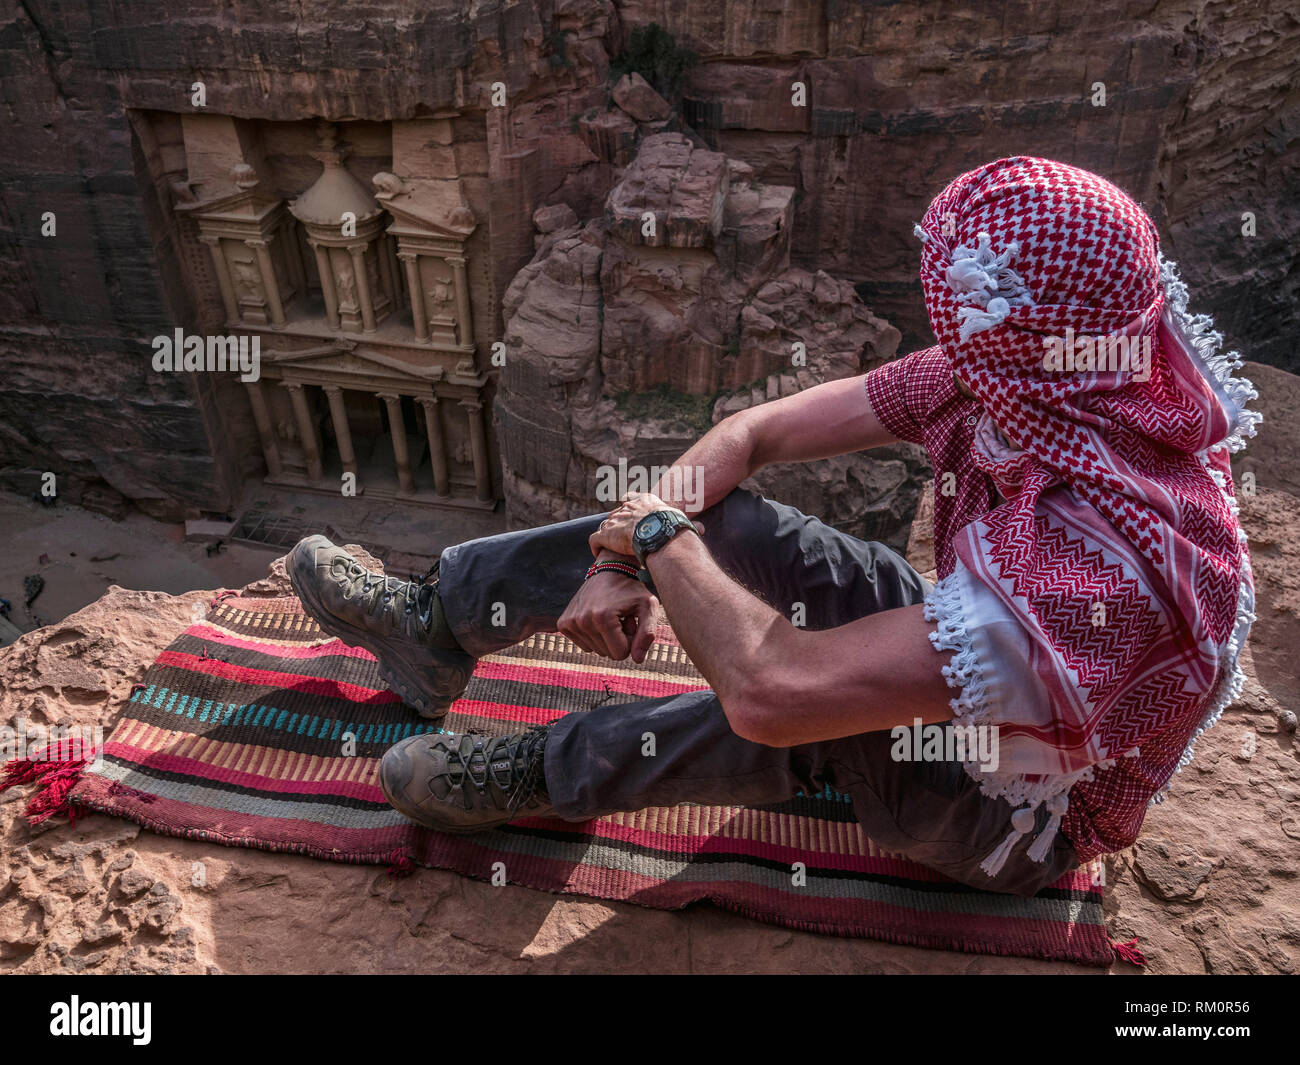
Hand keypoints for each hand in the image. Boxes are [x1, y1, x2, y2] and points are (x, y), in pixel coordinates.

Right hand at [558, 567, 658, 662]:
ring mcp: (569, 622)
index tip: (630, 621)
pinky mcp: (563, 623)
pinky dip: (593, 635)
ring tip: (610, 616)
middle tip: (621, 617)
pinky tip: (598, 617)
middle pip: (607, 654)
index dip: (630, 640)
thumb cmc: (633, 588)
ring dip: (607, 637)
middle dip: (618, 639)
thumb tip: (637, 660)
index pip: (621, 654)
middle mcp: (582, 621)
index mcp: (602, 618)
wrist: (610, 568)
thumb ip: (648, 633)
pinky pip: (584, 645)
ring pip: (596, 650)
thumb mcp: (648, 606)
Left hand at [587, 492, 703, 558]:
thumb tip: (703, 529)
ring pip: (606, 526)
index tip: (626, 504)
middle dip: (618, 524)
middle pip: (617, 513)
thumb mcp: (681, 520)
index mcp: (644, 501)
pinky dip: (595, 546)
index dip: (628, 502)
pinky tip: (599, 553)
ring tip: (611, 547)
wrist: (657, 530)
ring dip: (608, 536)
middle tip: (621, 537)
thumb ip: (688, 525)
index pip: (631, 497)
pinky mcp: (606, 534)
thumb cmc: (672, 526)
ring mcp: (615, 520)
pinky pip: (595, 539)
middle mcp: (627, 507)